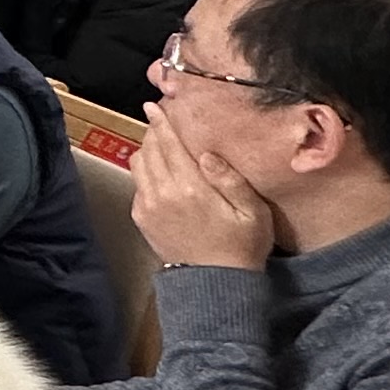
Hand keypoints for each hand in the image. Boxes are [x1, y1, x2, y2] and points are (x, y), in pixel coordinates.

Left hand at [129, 115, 275, 271]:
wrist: (216, 285)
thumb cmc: (241, 245)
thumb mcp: (252, 211)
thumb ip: (230, 179)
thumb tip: (207, 153)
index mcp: (190, 187)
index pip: (168, 144)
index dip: (161, 121)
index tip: (155, 105)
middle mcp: (162, 194)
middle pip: (149, 148)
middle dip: (155, 131)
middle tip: (164, 121)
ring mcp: (147, 207)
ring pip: (138, 164)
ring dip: (148, 150)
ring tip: (162, 145)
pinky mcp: (141, 218)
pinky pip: (138, 184)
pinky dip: (146, 172)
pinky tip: (162, 174)